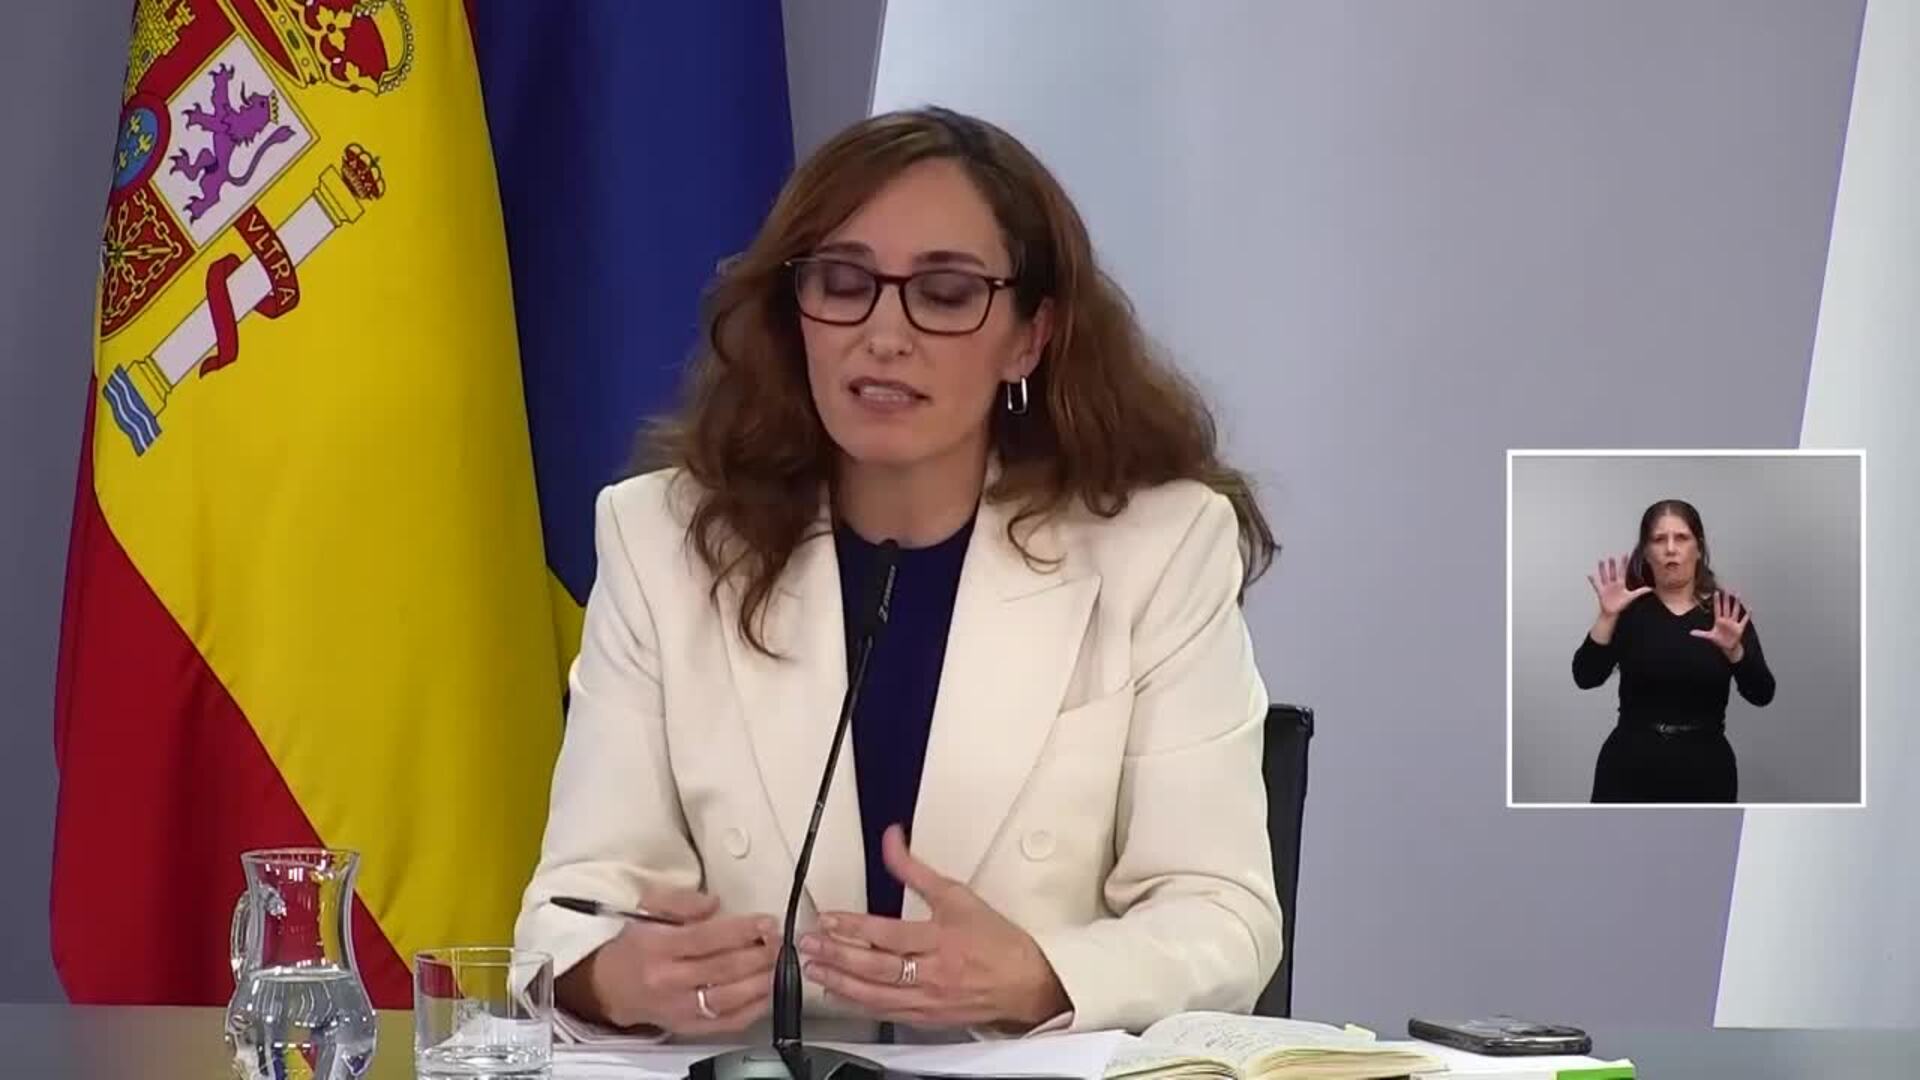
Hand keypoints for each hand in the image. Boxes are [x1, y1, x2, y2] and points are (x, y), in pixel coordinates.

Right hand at [557, 887, 778, 1035]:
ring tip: (779, 964)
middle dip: (760, 954)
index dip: (742, 930)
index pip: (706, 938)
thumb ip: (680, 900)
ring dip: (762, 981)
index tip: (766, 922)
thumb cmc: (632, 944)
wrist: (606, 986)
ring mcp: (678, 1008)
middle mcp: (668, 980)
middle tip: (780, 941)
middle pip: (723, 969)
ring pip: (729, 999)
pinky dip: (753, 1009)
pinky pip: (726, 1023)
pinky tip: (768, 992)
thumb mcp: (647, 907)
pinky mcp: (686, 1027)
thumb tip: (714, 903)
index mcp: (657, 947)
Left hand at [800, 825, 1067, 1030]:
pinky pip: (887, 1013)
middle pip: (876, 967)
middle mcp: (932, 972)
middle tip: (809, 946)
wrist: (1026, 983)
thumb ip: (916, 870)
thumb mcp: (957, 895)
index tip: (827, 919)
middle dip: (837, 956)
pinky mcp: (927, 1018)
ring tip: (815, 972)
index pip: (888, 933)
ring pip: (876, 995)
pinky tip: (842, 995)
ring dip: (841, 983)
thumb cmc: (996, 940)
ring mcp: (928, 999)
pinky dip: (860, 1005)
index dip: (853, 926)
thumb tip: (891, 840)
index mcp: (941, 939)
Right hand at [1588, 553, 1650, 616]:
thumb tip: (1650, 589)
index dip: (1624, 563)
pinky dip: (1593, 580)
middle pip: (1613, 572)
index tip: (1625, 555)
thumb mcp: (1632, 596)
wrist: (1613, 613)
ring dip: (1602, 569)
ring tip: (1601, 562)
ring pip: (1604, 576)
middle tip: (1612, 557)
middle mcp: (1613, 584)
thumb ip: (1640, 591)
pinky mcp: (1601, 592)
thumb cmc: (1622, 605)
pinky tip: (1590, 575)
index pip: (1622, 571)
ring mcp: (1607, 587)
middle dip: (1612, 565)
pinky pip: (1596, 585)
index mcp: (1621, 584)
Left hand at [1690, 590, 1750, 659]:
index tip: (1716, 592)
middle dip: (1726, 599)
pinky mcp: (1739, 628)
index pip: (1718, 608)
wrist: (1728, 647)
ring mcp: (1733, 623)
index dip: (1717, 601)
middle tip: (1727, 590)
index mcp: (1719, 621)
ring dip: (1736, 603)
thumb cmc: (1720, 640)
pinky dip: (1747, 615)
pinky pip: (1744, 620)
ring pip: (1735, 611)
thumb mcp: (1709, 636)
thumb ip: (1701, 634)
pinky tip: (1750, 609)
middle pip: (1726, 607)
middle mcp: (1726, 620)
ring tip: (1738, 595)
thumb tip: (1690, 632)